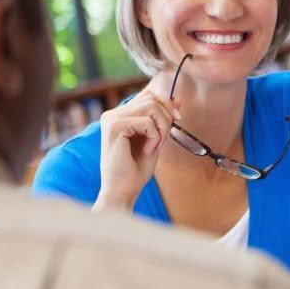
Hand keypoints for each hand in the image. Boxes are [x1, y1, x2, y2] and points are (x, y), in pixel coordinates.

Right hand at [96, 89, 180, 209]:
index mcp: (119, 115)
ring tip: (156, 145)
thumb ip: (163, 119)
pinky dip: (155, 137)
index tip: (178, 120)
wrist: (123, 191)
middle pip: (152, 98)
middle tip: (165, 138)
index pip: (148, 96)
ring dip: (162, 127)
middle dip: (167, 117)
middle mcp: (112, 114)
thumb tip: (178, 98)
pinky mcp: (114, 127)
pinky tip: (148, 151)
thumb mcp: (156, 138)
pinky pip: (147, 122)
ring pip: (151, 107)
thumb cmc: (136, 169)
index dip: (167, 105)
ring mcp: (111, 119)